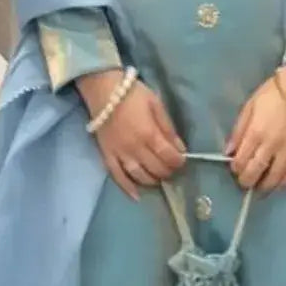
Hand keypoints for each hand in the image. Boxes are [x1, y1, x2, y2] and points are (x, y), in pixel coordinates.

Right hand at [78, 70, 185, 199]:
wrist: (103, 90)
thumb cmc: (133, 94)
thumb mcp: (156, 105)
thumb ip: (168, 128)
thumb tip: (180, 148)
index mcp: (149, 134)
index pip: (168, 156)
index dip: (178, 161)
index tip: (182, 160)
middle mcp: (135, 148)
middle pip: (156, 169)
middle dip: (168, 171)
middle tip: (172, 168)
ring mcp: (120, 154)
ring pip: (139, 176)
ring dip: (152, 180)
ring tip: (158, 177)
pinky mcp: (107, 155)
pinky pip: (117, 176)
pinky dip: (127, 188)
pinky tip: (137, 195)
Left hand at [226, 67, 285, 191]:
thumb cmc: (271, 95)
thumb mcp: (249, 108)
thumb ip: (238, 131)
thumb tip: (229, 151)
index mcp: (255, 133)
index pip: (241, 160)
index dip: (236, 169)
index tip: (235, 170)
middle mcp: (271, 145)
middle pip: (256, 171)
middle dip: (247, 181)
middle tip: (244, 183)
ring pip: (275, 177)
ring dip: (265, 186)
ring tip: (260, 188)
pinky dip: (284, 182)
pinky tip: (278, 185)